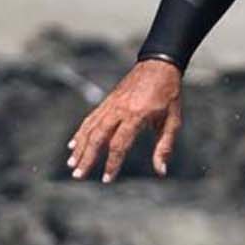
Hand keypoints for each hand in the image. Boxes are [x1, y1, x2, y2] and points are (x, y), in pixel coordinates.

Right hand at [66, 58, 185, 182]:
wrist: (159, 65)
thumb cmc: (169, 95)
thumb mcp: (173, 121)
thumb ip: (164, 146)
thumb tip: (161, 172)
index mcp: (136, 116)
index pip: (119, 144)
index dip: (112, 163)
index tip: (107, 179)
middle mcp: (119, 110)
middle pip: (98, 137)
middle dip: (87, 158)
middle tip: (78, 176)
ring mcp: (111, 104)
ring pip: (90, 128)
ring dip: (80, 147)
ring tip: (71, 164)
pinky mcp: (107, 101)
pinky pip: (90, 118)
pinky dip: (80, 132)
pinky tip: (73, 144)